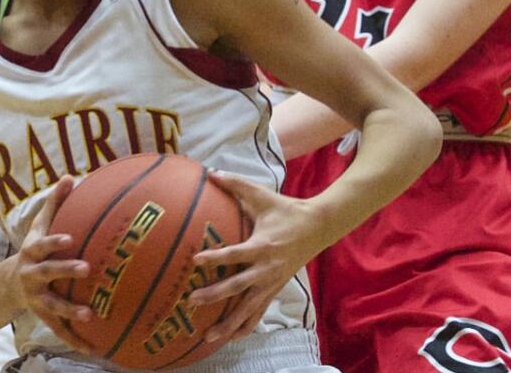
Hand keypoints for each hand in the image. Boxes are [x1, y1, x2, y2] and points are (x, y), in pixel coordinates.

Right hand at [10, 174, 95, 350]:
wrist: (3, 286)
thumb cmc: (31, 251)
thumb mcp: (37, 228)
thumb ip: (54, 204)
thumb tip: (70, 176)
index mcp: (31, 253)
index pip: (42, 245)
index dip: (54, 241)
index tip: (70, 238)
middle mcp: (31, 276)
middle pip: (47, 273)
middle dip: (65, 271)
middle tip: (87, 269)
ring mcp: (36, 298)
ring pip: (52, 306)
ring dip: (70, 311)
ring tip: (90, 314)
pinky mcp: (43, 317)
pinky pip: (60, 330)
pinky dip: (76, 340)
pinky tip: (95, 349)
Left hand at [187, 171, 324, 345]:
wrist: (317, 227)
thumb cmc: (285, 210)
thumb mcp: (261, 195)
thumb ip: (236, 184)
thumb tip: (210, 172)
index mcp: (262, 246)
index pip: (235, 254)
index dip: (216, 258)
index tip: (196, 261)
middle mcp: (266, 268)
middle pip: (238, 287)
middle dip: (215, 295)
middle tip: (192, 301)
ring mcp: (271, 282)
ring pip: (248, 308)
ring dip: (229, 323)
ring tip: (208, 337)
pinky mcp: (275, 289)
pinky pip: (258, 311)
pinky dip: (245, 325)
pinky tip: (231, 337)